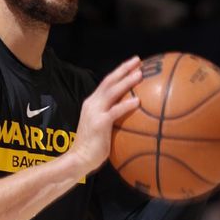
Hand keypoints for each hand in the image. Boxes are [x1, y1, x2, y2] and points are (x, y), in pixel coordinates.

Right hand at [69, 56, 141, 174]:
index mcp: (93, 103)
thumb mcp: (103, 127)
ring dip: (126, 81)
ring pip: (112, 91)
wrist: (79, 159)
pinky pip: (115, 111)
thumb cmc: (93, 146)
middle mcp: (92, 103)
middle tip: (138, 60)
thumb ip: (113, 117)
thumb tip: (132, 116)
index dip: (120, 72)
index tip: (134, 64)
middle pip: (109, 81)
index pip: (107, 82)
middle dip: (124, 69)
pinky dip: (126, 105)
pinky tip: (138, 101)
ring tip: (140, 74)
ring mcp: (95, 112)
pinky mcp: (99, 123)